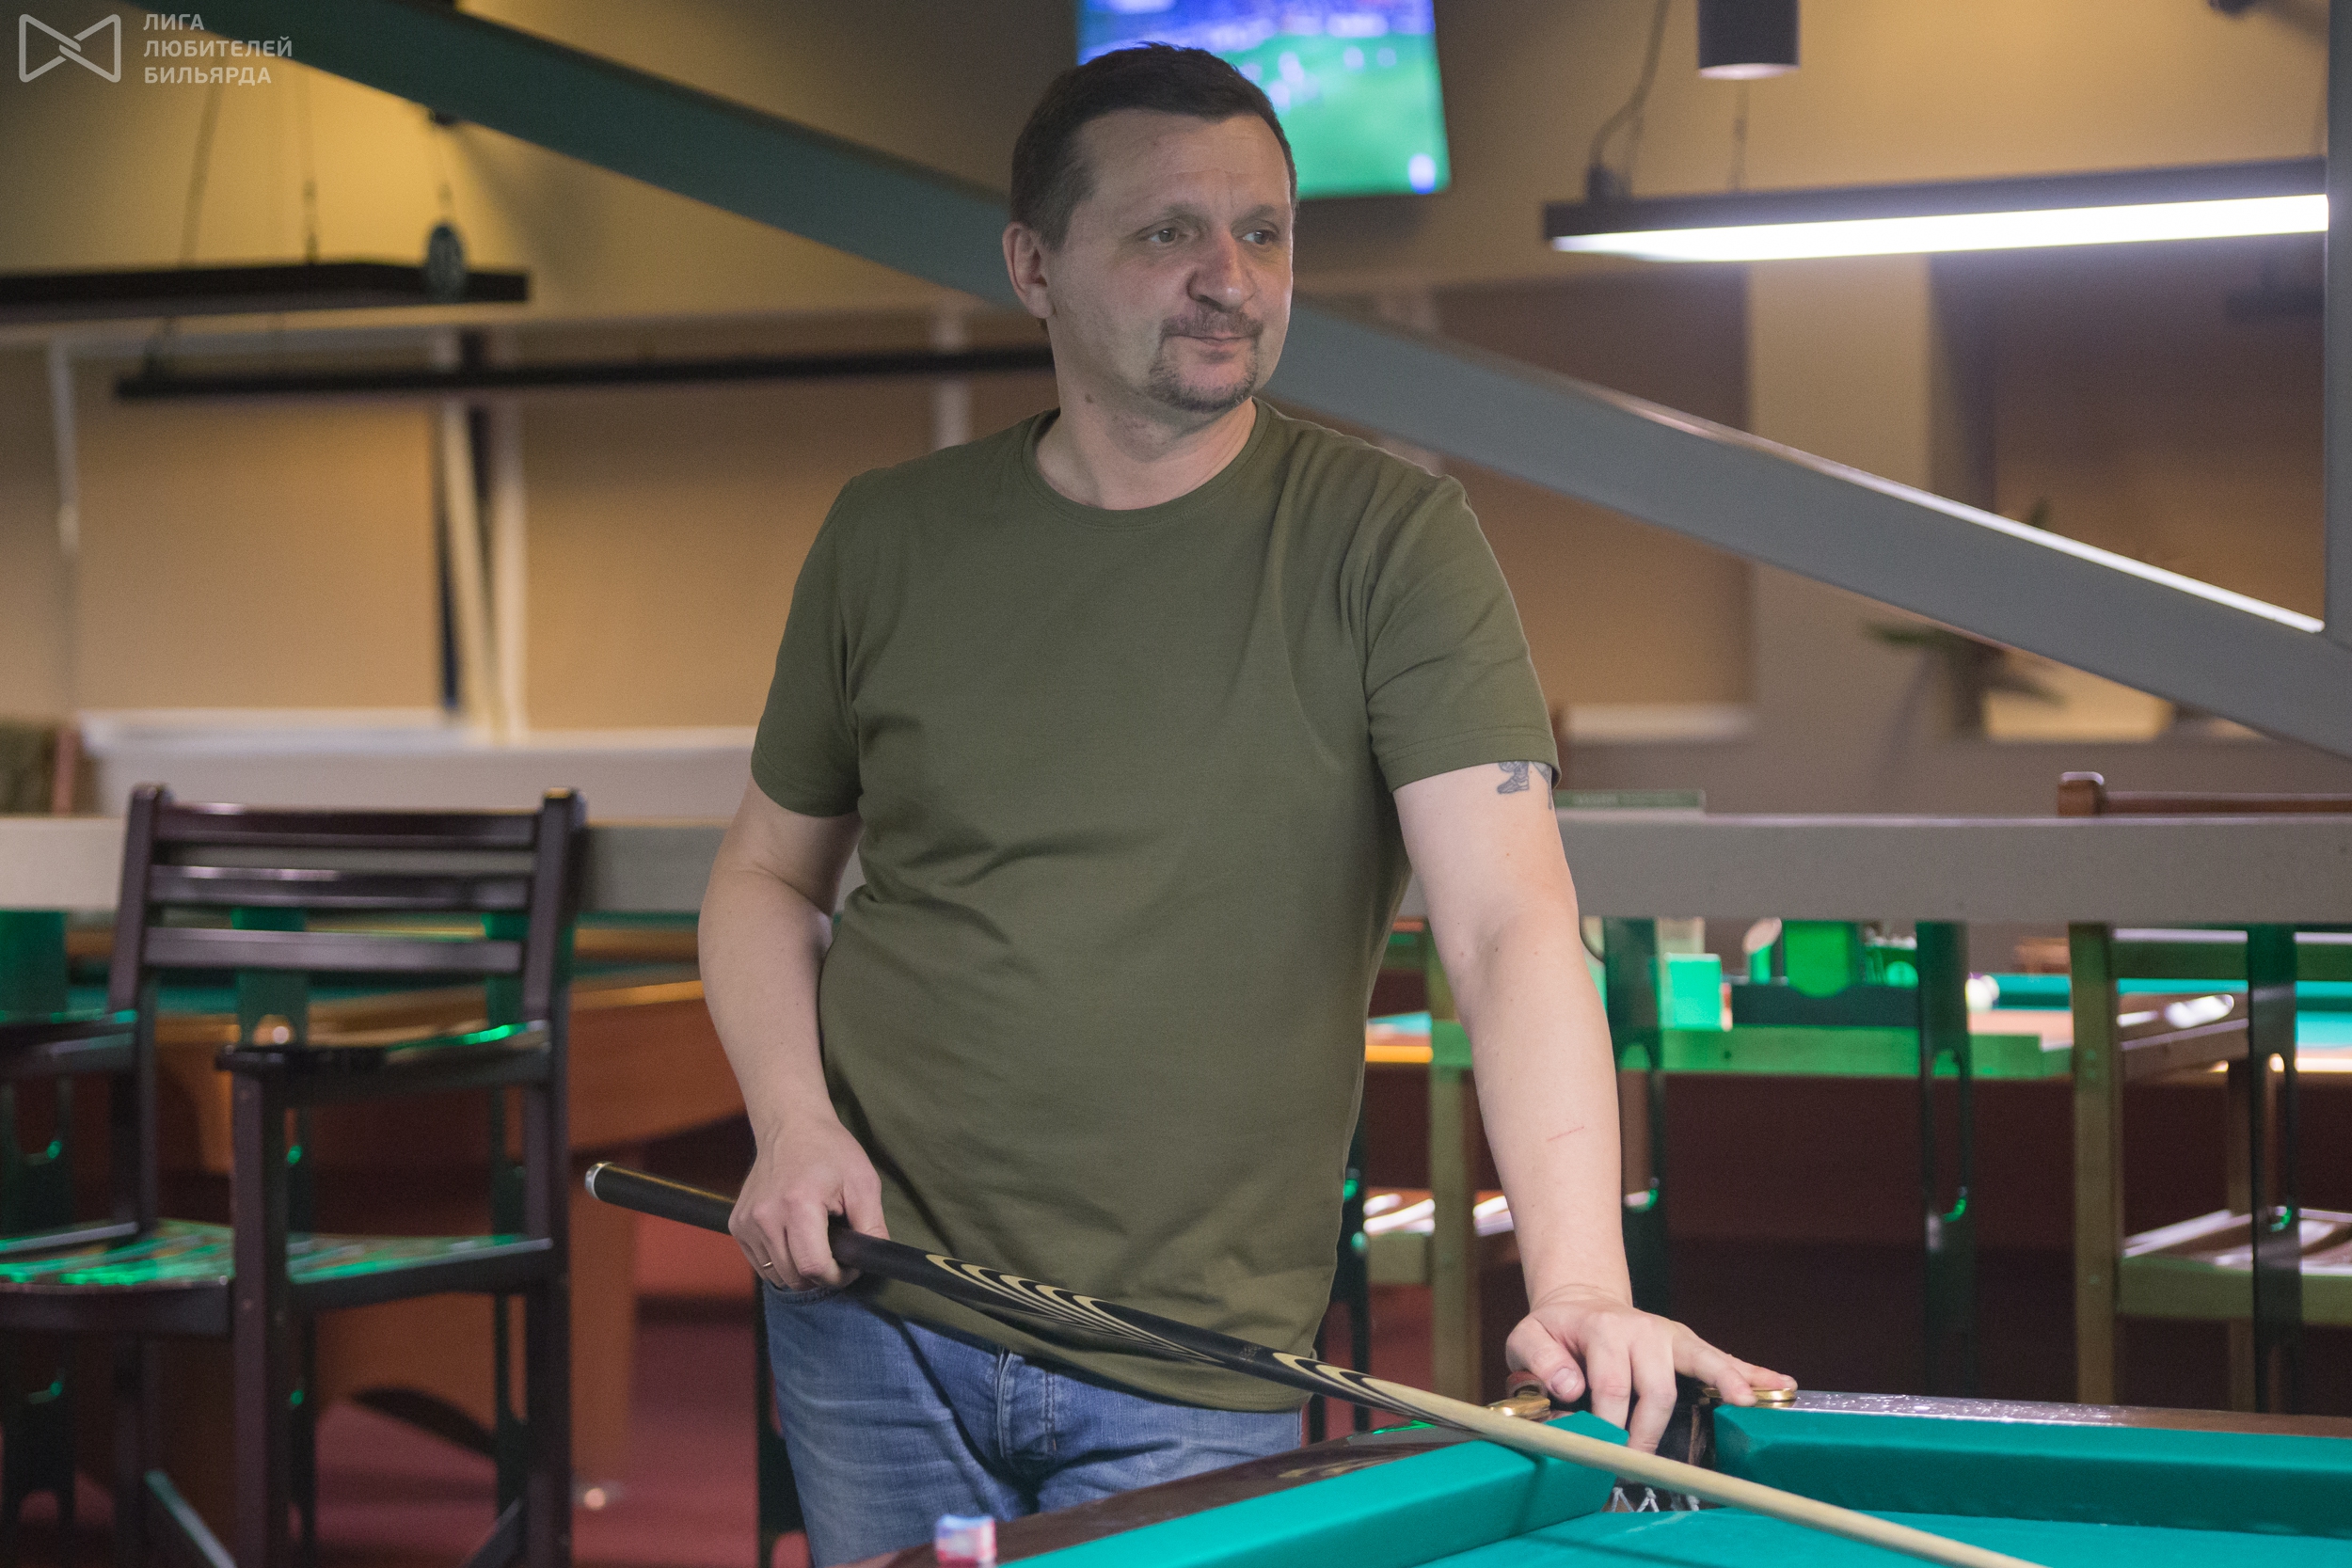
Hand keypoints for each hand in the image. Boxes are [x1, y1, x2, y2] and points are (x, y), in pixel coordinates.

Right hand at [728, 1112, 887, 1289]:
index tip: (849, 1266)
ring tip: (815, 1242)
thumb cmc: (830, 1151)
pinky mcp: (737, 1225)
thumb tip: (876, 1260)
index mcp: (798, 1205)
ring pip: (776, 1275)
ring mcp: (747, 1222)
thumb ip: (872, 1226)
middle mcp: (766, 1217)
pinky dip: (781, 1262)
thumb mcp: (863, 1183)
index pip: (814, 1268)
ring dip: (799, 1271)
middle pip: (794, 1277)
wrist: (790, 1126)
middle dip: (820, 1275)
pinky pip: (761, 1264)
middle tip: (836, 1254)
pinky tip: (794, 1238)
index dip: (837, 1276)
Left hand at [1505, 1285, 1793, 1452]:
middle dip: (1649, 1432)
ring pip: (1702, 1364)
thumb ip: (1539, 1360)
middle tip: (1638, 1464)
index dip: (1608, 1424)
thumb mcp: (1528, 1338)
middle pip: (1656, 1388)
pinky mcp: (1690, 1345)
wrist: (1581, 1305)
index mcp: (1603, 1329)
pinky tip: (1781, 1384)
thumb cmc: (1554, 1332)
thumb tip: (1571, 1385)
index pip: (1610, 1384)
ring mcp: (1671, 1336)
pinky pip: (1724, 1358)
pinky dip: (1753, 1372)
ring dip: (1725, 1385)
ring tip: (1744, 1406)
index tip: (1604, 1455)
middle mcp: (1643, 1330)